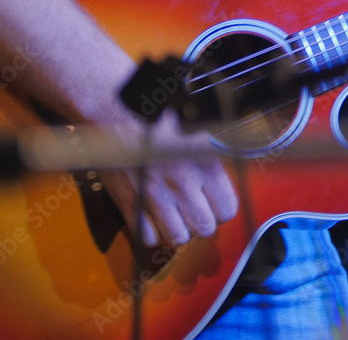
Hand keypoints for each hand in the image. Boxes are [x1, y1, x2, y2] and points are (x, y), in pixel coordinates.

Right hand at [99, 111, 238, 246]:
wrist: (115, 110)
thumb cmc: (156, 112)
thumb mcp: (198, 127)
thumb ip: (216, 149)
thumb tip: (233, 156)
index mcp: (205, 165)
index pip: (227, 209)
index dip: (222, 208)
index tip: (215, 202)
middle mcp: (182, 185)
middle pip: (204, 227)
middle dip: (202, 222)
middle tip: (196, 210)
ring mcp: (155, 197)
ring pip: (177, 237)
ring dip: (179, 229)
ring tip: (176, 215)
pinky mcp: (129, 202)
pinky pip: (147, 236)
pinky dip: (152, 232)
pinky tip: (153, 218)